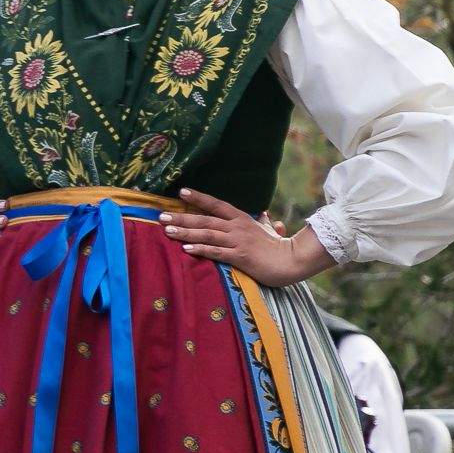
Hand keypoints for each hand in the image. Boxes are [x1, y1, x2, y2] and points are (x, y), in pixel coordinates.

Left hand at [160, 188, 335, 287]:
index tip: (181, 191)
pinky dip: (201, 249)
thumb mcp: (269, 231)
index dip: (199, 197)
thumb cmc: (279, 247)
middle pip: (205, 219)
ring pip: (207, 234)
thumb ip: (264, 223)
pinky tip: (186, 249)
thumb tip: (265, 215)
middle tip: (161, 216)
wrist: (292, 262)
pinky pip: (217, 252)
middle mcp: (237, 227)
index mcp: (242, 219)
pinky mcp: (240, 257)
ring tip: (167, 230)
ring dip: (186, 232)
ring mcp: (238, 241)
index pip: (217, 204)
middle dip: (182, 217)